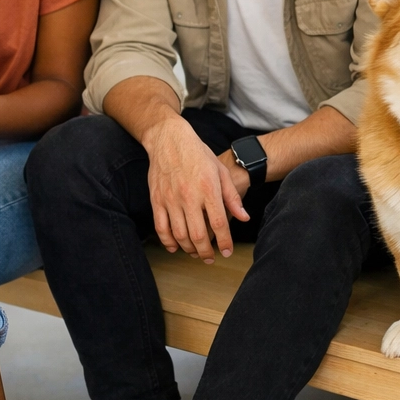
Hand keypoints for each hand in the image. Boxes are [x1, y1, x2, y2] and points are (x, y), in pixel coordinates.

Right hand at [143, 116, 248, 260]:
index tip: (227, 252)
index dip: (224, 242)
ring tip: (196, 253)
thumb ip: (232, 197)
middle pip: (198, 235)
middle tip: (210, 259)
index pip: (219, 224)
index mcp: (208, 189)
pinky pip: (160, 228)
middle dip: (206, 252)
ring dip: (188, 249)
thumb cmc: (198, 155)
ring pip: (179, 235)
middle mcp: (189, 196)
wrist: (169, 140)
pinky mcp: (156, 200)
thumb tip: (243, 218)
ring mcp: (170, 199)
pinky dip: (167, 242)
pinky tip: (175, 247)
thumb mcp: (221, 171)